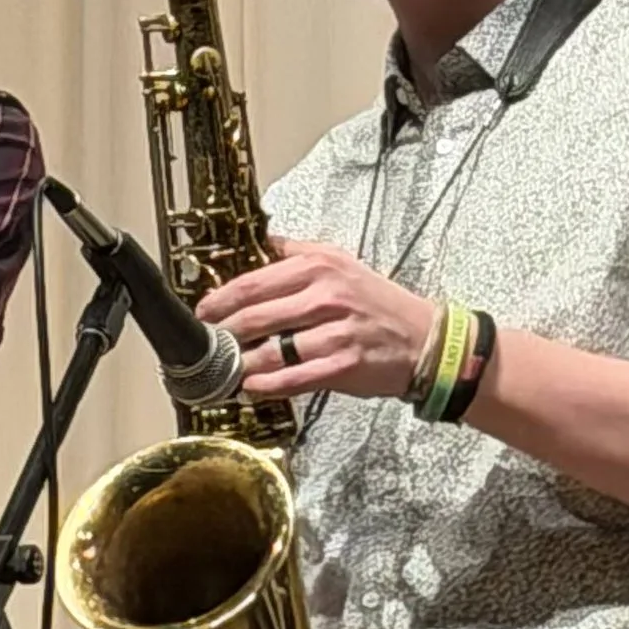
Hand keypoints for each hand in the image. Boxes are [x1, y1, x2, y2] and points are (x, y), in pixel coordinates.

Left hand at [198, 242, 440, 403]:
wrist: (425, 339)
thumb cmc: (378, 302)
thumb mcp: (341, 261)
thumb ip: (296, 251)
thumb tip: (259, 242)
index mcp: (319, 267)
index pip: (255, 282)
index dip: (221, 299)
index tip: (203, 311)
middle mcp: (326, 296)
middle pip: (257, 316)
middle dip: (225, 332)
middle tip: (209, 342)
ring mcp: (335, 332)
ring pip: (272, 350)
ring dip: (242, 362)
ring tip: (225, 367)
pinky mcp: (344, 365)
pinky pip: (296, 377)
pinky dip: (268, 384)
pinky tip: (252, 386)